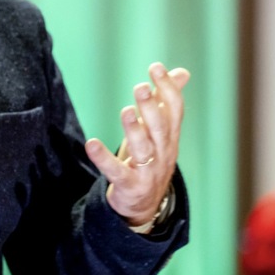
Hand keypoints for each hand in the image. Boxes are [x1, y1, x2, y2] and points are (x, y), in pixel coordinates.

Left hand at [85, 62, 190, 226]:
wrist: (145, 206)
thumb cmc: (152, 159)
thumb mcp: (162, 132)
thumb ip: (167, 102)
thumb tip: (183, 72)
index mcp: (171, 137)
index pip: (175, 110)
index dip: (167, 88)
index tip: (155, 68)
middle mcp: (163, 153)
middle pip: (160, 128)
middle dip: (151, 107)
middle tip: (140, 86)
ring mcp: (148, 171)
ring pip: (143, 149)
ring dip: (135, 130)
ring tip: (126, 111)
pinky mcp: (129, 185)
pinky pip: (117, 171)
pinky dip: (104, 158)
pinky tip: (91, 144)